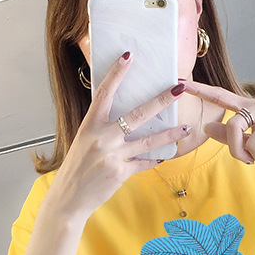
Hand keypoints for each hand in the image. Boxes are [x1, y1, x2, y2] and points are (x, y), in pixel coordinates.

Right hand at [51, 53, 189, 218]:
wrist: (69, 198)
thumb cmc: (76, 168)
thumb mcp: (83, 142)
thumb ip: (101, 129)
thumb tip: (121, 117)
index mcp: (90, 126)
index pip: (104, 94)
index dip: (117, 74)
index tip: (128, 57)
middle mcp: (102, 138)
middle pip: (137, 115)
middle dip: (160, 101)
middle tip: (178, 89)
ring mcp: (112, 156)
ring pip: (147, 141)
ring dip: (169, 134)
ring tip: (185, 127)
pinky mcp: (120, 173)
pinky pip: (143, 163)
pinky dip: (154, 159)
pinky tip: (164, 156)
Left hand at [180, 80, 254, 181]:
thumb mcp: (253, 147)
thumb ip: (231, 137)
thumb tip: (207, 127)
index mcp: (254, 108)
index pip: (224, 98)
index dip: (202, 92)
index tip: (181, 85)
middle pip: (233, 127)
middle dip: (239, 151)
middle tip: (252, 159)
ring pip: (252, 144)